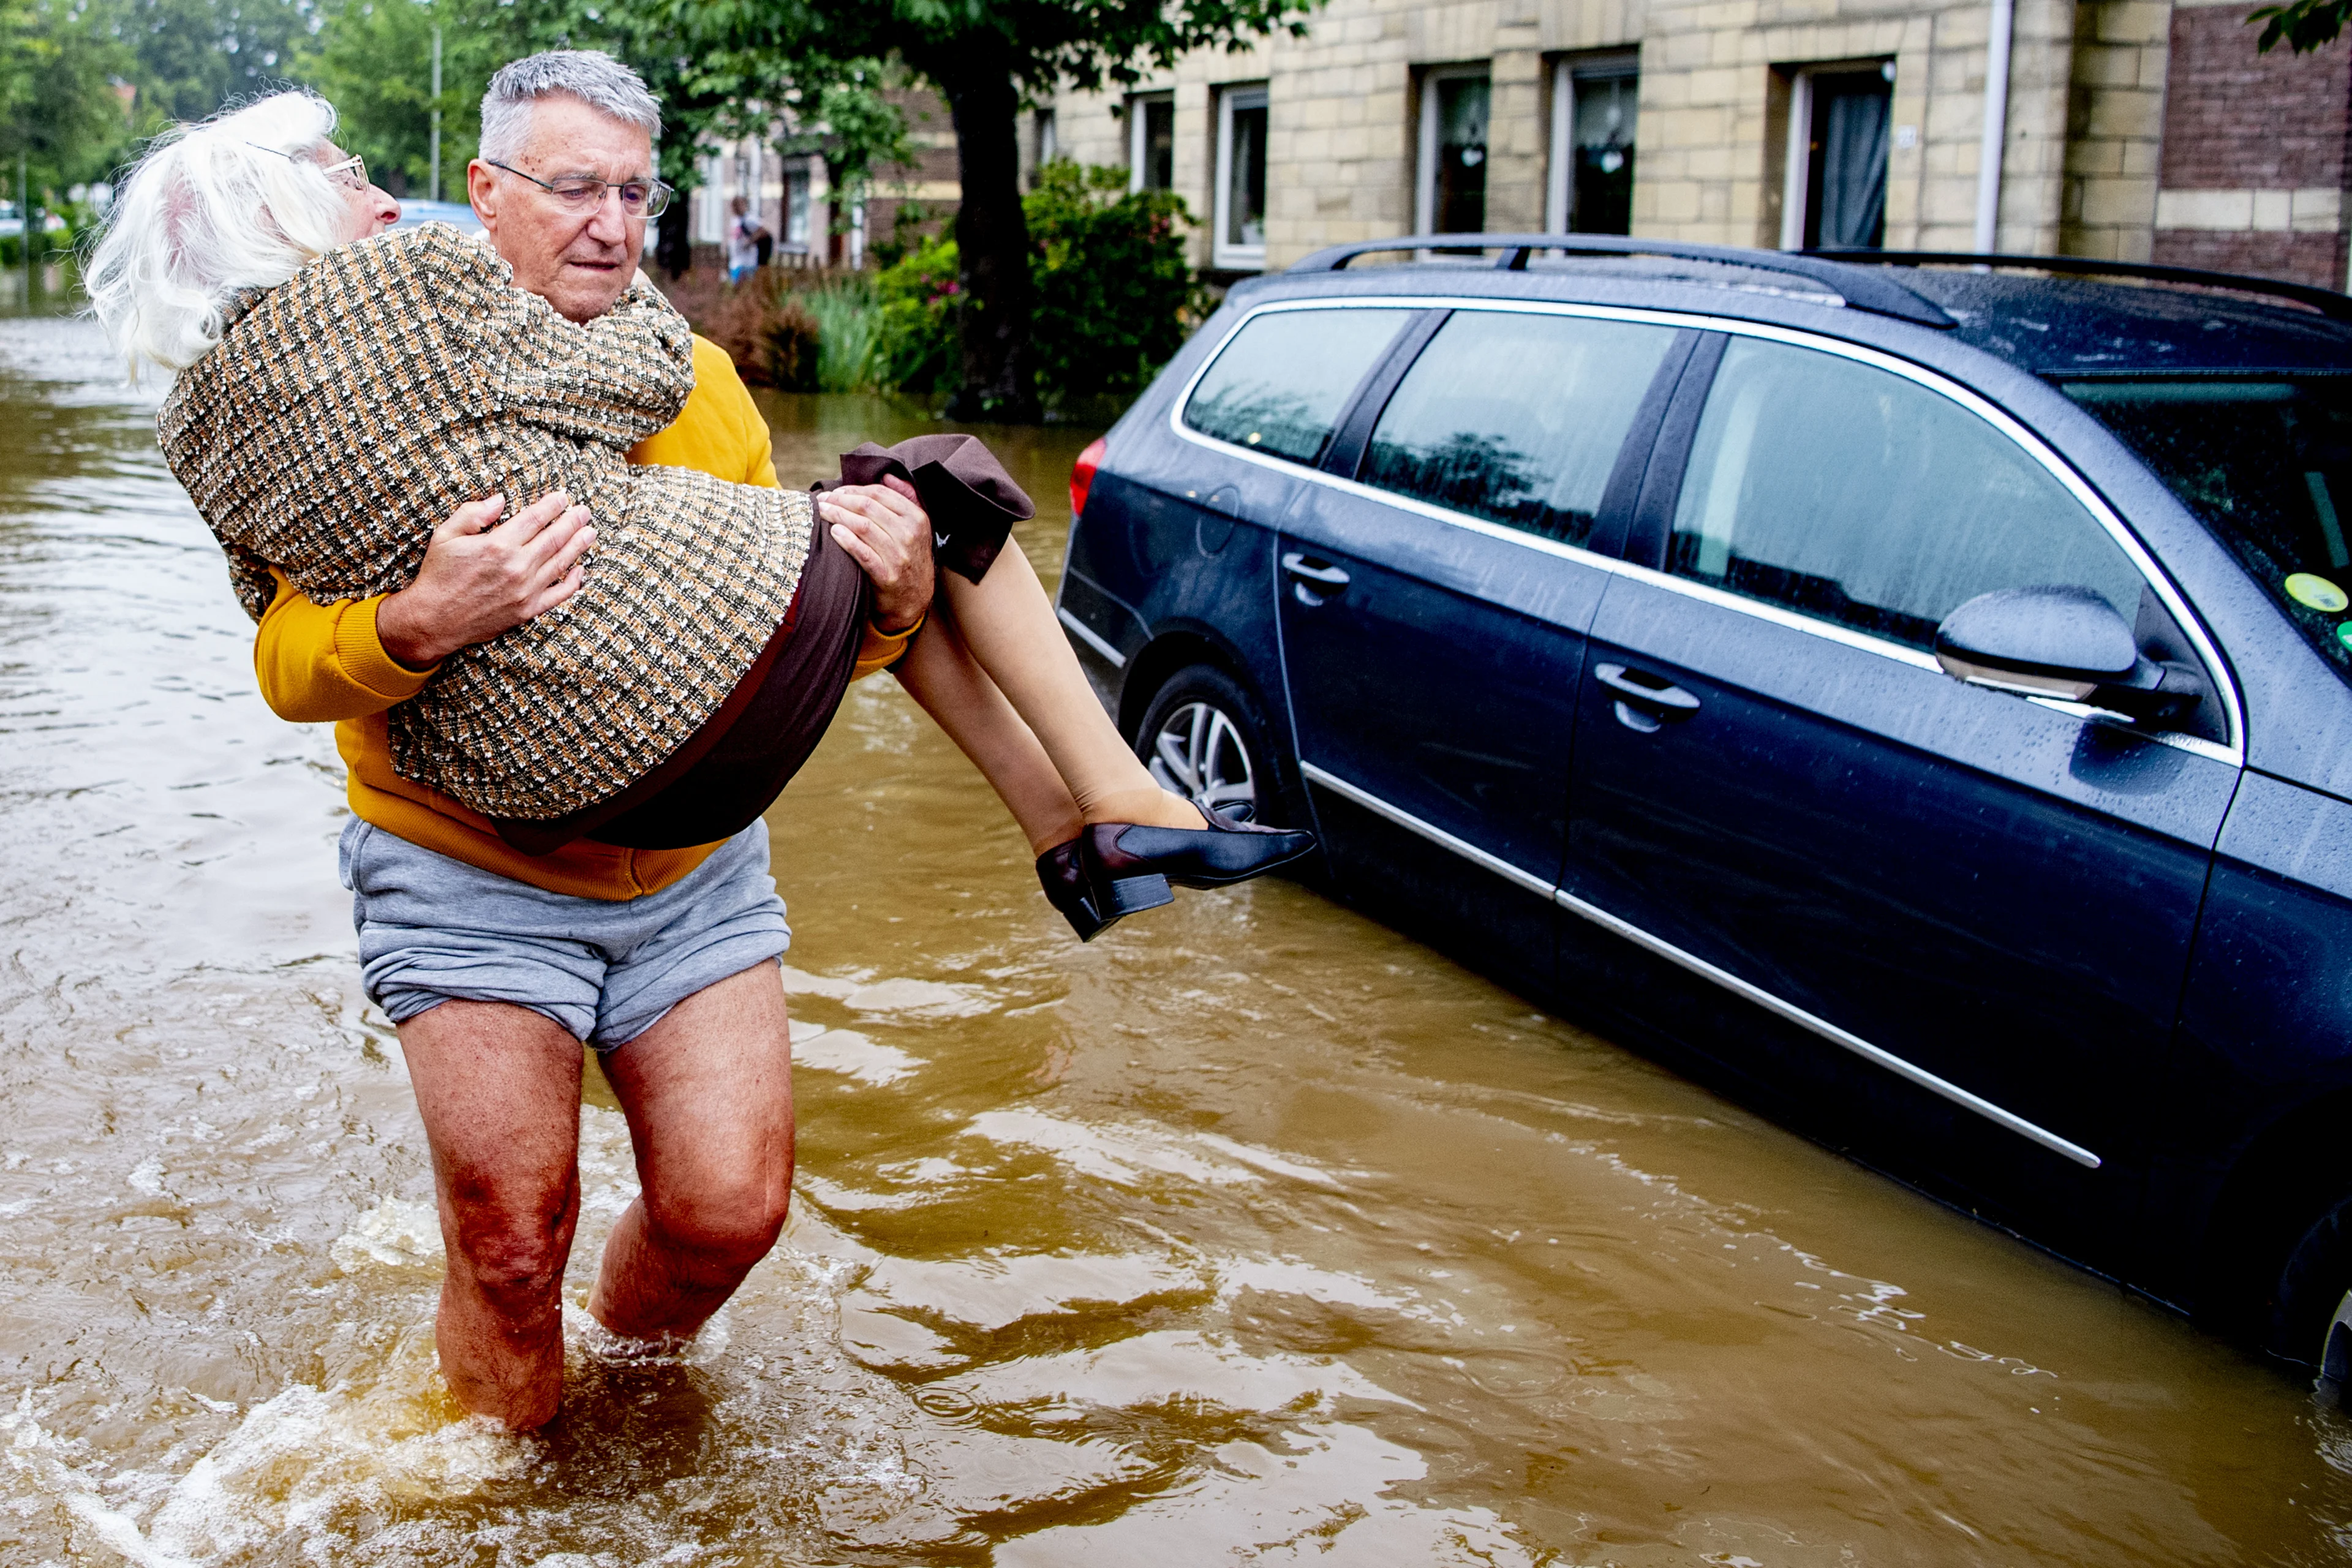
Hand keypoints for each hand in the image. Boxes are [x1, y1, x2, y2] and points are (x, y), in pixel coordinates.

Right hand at [376, 490, 596, 668]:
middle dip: (572, 522)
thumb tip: (500, 500)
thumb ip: (473, 514)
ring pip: (560, 563)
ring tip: (590, 533)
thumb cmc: (438, 575)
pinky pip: (558, 594)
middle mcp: (516, 567)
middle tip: (584, 512)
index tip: (563, 497)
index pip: (535, 519)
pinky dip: (573, 582)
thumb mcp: (445, 536)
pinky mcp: (527, 610)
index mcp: (498, 545)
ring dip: (578, 546)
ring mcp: (525, 590)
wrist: (434, 620)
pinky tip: (581, 570)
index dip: (552, 506)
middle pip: (554, 538)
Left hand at [820, 475, 934, 633]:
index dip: (854, 490)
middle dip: (840, 500)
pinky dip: (846, 540)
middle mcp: (910, 535)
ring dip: (837, 516)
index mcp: (917, 518)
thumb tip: (887, 475)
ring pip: (862, 527)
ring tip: (822, 512)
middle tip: (823, 500)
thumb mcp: (916, 526)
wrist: (914, 599)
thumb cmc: (909, 557)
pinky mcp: (886, 576)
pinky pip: (862, 553)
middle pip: (868, 507)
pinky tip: (833, 532)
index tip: (837, 492)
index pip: (880, 494)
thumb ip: (905, 498)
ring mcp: (899, 556)